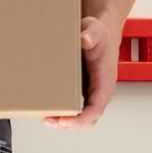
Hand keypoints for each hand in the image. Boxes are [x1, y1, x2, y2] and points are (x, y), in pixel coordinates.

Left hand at [44, 16, 117, 130]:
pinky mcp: (81, 93)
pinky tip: (47, 111)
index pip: (96, 108)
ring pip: (80, 117)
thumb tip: (84, 40)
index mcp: (105, 82)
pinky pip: (74, 110)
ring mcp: (91, 95)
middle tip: (50, 120)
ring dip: (63, 122)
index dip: (81, 118)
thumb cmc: (98, 35)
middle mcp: (99, 92)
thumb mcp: (96, 29)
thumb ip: (92, 33)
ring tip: (46, 118)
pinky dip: (62, 114)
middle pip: (88, 119)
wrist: (98, 35)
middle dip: (69, 124)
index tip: (65, 120)